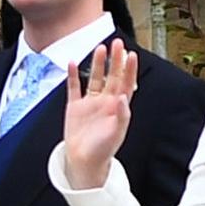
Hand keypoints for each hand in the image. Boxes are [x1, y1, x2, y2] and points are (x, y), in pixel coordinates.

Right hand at [63, 39, 137, 188]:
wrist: (84, 162)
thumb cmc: (103, 150)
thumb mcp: (116, 133)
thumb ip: (121, 115)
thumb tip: (123, 97)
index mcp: (118, 108)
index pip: (126, 84)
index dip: (130, 70)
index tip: (131, 55)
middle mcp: (106, 102)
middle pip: (112, 76)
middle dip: (115, 60)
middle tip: (117, 43)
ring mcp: (90, 103)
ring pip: (95, 78)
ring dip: (97, 64)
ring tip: (100, 48)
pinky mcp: (75, 107)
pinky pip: (74, 87)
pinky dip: (73, 76)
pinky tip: (72, 63)